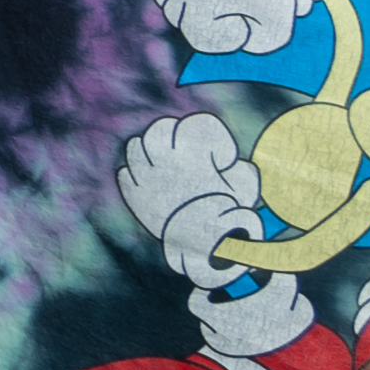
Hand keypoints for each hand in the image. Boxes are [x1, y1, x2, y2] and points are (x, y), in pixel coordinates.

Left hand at [115, 109, 262, 280]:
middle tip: (180, 147)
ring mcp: (146, 177)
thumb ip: (240, 169)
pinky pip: (125, 172)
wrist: (206, 245)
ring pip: (136, 146)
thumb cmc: (228, 214)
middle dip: (171, 134)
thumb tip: (232, 163)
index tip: (208, 148)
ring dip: (148, 150)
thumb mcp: (244, 188)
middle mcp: (166, 161)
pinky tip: (148, 180)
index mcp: (195, 155)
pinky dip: (135, 173)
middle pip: (159, 129)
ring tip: (161, 161)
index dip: (204, 131)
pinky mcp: (134, 194)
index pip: (193, 124)